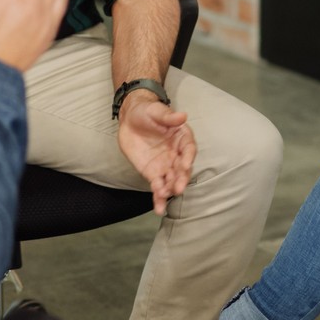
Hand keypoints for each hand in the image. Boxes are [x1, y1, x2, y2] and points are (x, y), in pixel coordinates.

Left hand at [117, 95, 195, 213]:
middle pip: (182, 169)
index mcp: (181, 138)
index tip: (185, 165)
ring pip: (171, 180)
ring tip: (164, 195)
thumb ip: (168, 117)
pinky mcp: (153, 174)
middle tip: (178, 188)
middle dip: (181, 179)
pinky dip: (158, 198)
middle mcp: (177, 154)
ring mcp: (166, 165)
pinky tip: (158, 208)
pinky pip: (158, 187)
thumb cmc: (147, 112)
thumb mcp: (156, 110)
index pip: (188, 149)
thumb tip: (182, 116)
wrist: (130, 119)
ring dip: (169, 189)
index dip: (188, 157)